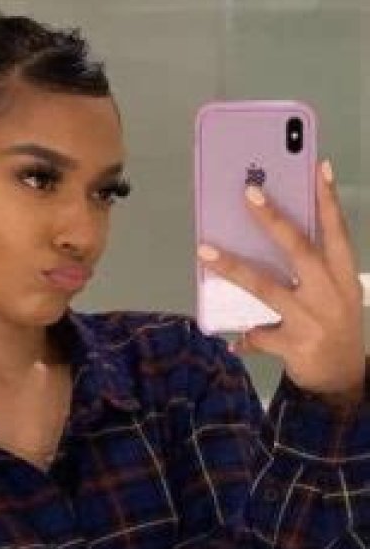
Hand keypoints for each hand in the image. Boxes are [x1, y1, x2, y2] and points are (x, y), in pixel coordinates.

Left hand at [197, 159, 366, 402]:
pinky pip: (258, 336)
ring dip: (233, 268)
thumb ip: (312, 272)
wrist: (342, 381)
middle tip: (249, 192)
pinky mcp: (294, 345)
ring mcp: (311, 319)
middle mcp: (330, 293)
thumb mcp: (335, 296)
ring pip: (265, 287)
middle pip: (299, 249)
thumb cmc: (334, 328)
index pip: (337, 232)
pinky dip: (245, 337)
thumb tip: (268, 241)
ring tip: (205, 251)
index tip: (318, 167)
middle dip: (273, 220)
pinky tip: (233, 341)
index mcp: (344, 276)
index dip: (328, 201)